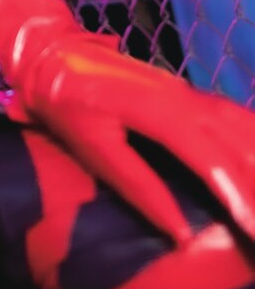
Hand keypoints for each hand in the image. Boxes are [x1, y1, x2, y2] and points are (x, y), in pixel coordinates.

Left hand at [19, 31, 254, 246]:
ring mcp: (190, 93)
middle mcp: (184, 98)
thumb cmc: (66, 105)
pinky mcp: (190, 95)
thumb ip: (137, 186)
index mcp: (157, 110)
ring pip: (243, 129)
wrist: (53, 55)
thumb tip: (181, 233)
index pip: (210, 158)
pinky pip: (235, 118)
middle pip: (237, 145)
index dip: (239, 195)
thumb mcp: (91, 147)